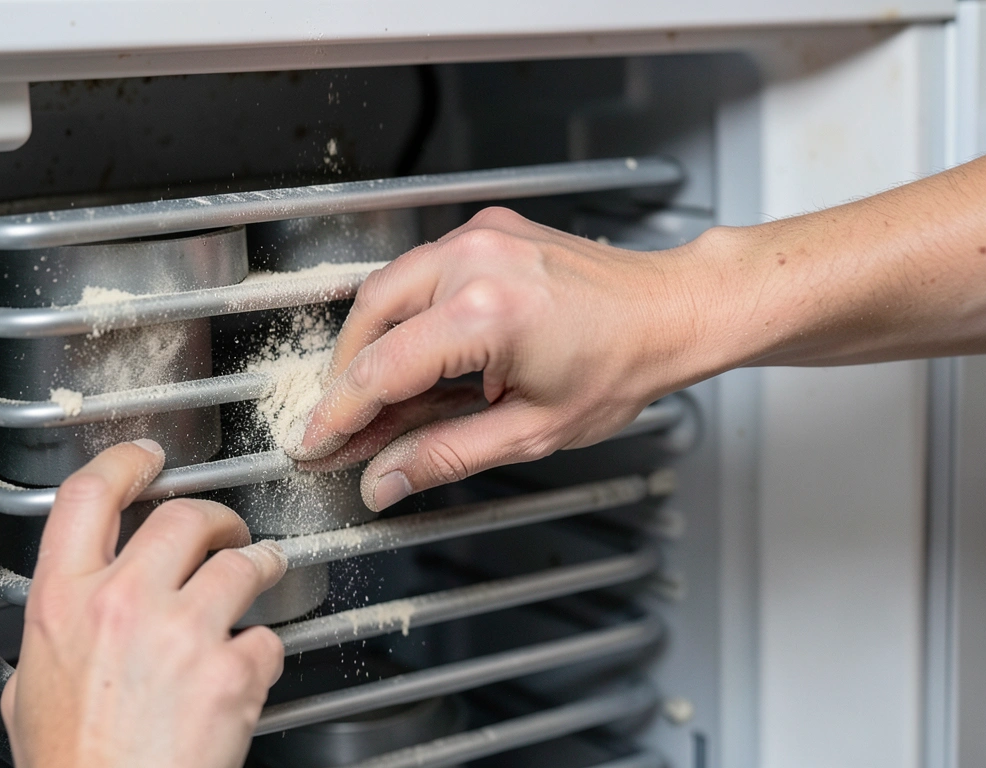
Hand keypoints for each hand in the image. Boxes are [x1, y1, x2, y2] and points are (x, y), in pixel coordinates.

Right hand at [1, 439, 287, 767]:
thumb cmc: (71, 765)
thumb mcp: (27, 694)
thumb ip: (46, 642)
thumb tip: (57, 630)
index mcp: (64, 602)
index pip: (89, 495)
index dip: (125, 461)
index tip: (149, 458)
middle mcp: (123, 605)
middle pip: (184, 516)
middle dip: (215, 517)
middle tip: (226, 530)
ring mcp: (184, 635)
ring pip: (243, 563)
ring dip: (261, 564)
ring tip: (265, 572)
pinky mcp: (233, 673)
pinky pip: (268, 637)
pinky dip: (266, 649)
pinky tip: (251, 664)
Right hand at [291, 206, 720, 509]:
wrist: (671, 311)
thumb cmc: (621, 367)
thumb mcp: (531, 431)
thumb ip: (445, 456)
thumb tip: (383, 481)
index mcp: (486, 313)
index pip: (381, 369)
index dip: (338, 414)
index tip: (313, 443)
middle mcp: (474, 260)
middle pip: (368, 317)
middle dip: (344, 375)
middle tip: (339, 425)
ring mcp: (479, 236)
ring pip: (387, 287)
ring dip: (369, 341)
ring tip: (374, 396)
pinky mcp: (486, 229)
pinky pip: (420, 270)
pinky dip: (403, 311)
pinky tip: (412, 352)